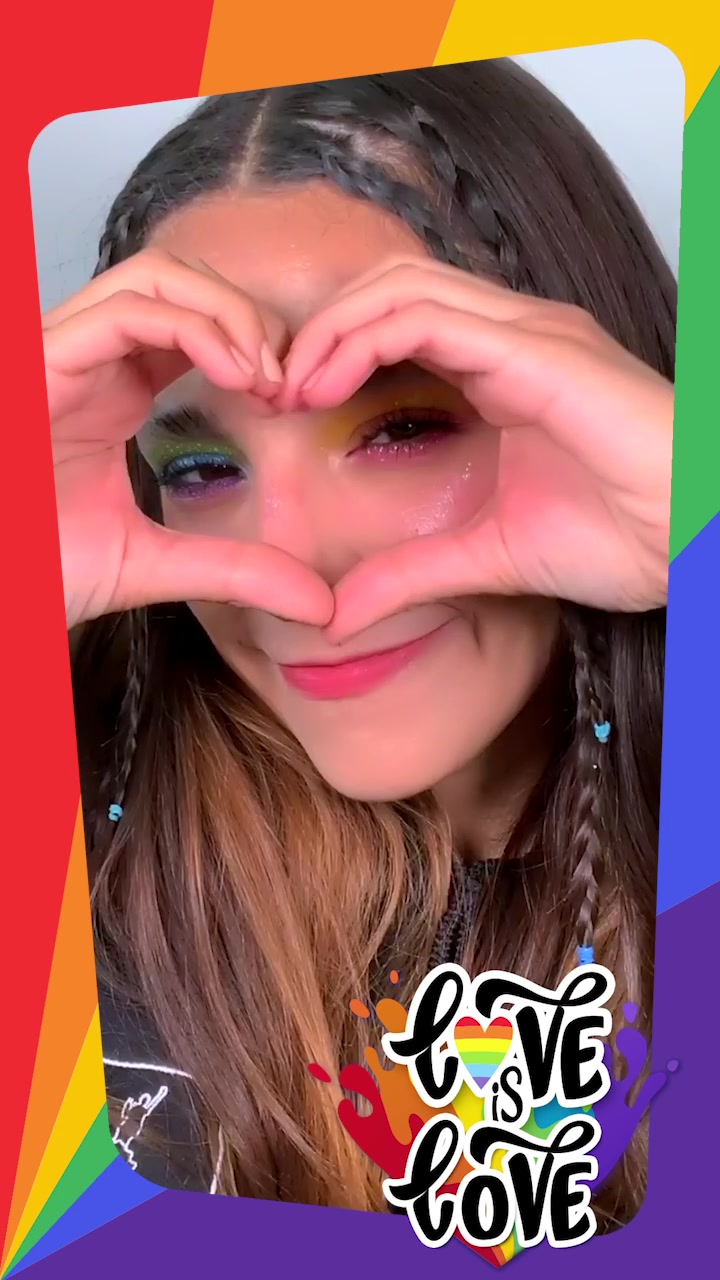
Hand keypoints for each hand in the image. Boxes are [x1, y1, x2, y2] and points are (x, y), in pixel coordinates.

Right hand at [44, 249, 333, 629]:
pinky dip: (194, 329)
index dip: (252, 342)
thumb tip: (318, 603)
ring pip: (156, 276)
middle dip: (249, 317)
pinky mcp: (41, 361)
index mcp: (113, 386)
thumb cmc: (40, 572)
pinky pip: (126, 311)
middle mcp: (89, 357)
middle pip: (181, 280)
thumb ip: (235, 570)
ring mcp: (62, 352)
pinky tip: (236, 377)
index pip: (192, 320)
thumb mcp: (157, 565)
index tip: (290, 399)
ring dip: (229, 313)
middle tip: (288, 383)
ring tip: (267, 378)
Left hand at [281, 259, 672, 639]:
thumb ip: (412, 573)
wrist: (696, 541)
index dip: (331, 353)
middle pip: (387, 288)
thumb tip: (339, 614)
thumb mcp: (486, 558)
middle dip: (318, 331)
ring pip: (399, 286)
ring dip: (329, 329)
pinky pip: (429, 314)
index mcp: (502, 369)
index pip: (396, 323)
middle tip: (269, 390)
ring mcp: (527, 332)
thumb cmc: (622, 536)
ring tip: (288, 385)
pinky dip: (363, 336)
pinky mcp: (539, 347)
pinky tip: (326, 382)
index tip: (283, 408)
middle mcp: (511, 335)